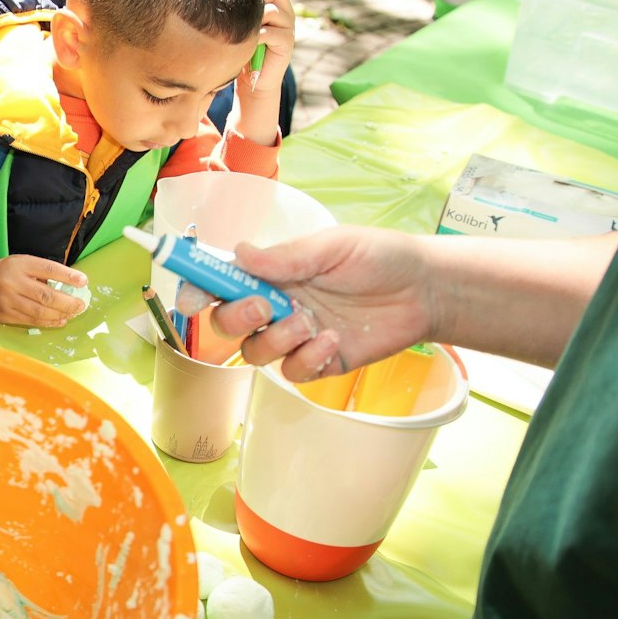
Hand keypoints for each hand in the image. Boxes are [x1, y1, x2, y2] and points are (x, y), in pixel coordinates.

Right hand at [0, 255, 87, 327]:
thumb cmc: (7, 271)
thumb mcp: (23, 263)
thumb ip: (43, 272)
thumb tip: (71, 285)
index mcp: (20, 264)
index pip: (48, 269)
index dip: (68, 276)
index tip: (83, 281)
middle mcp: (12, 282)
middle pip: (46, 295)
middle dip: (67, 302)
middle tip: (81, 305)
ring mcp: (7, 300)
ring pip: (39, 311)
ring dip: (60, 314)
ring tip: (73, 313)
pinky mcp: (4, 315)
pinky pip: (30, 321)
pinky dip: (48, 322)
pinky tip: (60, 320)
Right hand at [177, 227, 434, 380]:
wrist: (425, 291)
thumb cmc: (381, 258)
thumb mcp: (333, 247)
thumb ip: (287, 256)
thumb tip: (240, 253)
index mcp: (272, 272)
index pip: (219, 282)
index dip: (196, 289)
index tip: (192, 297)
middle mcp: (275, 305)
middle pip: (226, 323)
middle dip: (235, 317)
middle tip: (264, 305)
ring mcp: (294, 336)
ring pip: (254, 353)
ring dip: (275, 339)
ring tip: (310, 323)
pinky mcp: (317, 362)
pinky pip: (291, 372)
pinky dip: (306, 358)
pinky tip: (332, 340)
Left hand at [230, 0, 293, 140]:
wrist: (253, 81)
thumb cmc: (241, 49)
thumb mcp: (240, 23)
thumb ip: (240, 5)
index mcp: (278, 3)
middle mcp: (287, 11)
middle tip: (238, 9)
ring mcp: (289, 27)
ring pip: (274, 9)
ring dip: (254, 17)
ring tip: (241, 29)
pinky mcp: (287, 44)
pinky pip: (272, 32)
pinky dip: (256, 36)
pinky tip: (246, 43)